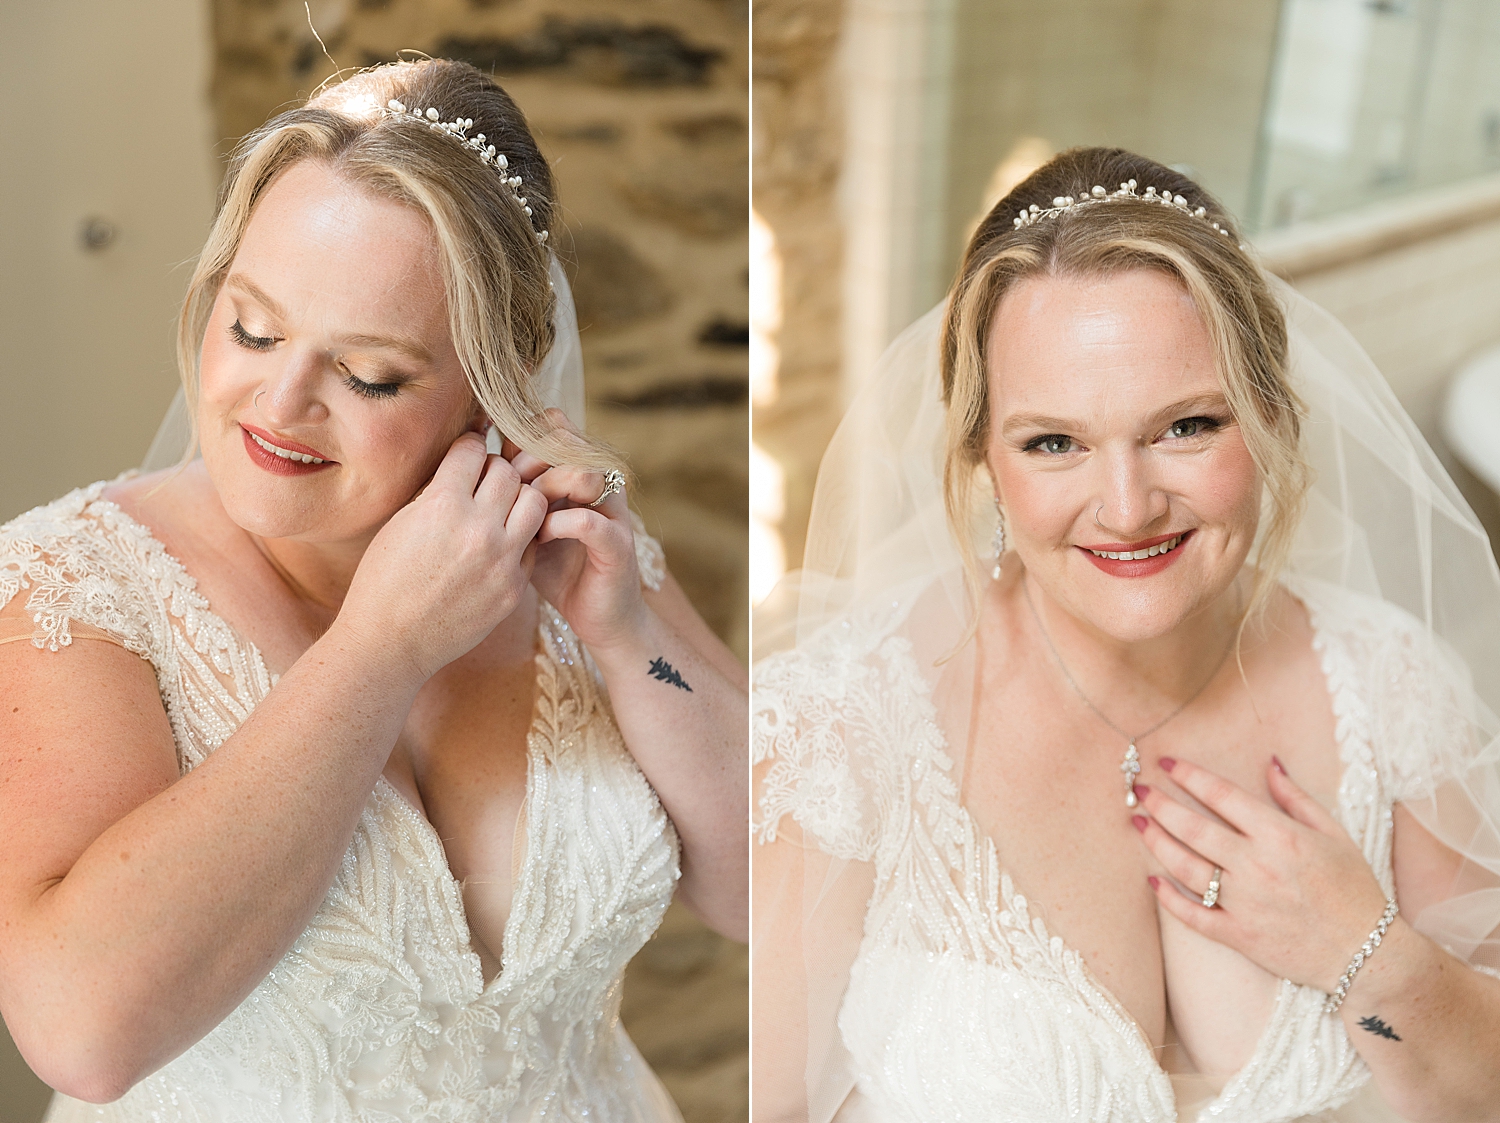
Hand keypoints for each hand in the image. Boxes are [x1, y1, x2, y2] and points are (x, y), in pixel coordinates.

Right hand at [337, 431, 547, 680]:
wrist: (390, 643)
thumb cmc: (384, 582)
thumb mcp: (401, 523)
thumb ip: (436, 492)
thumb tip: (462, 464)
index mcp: (442, 507)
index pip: (473, 450)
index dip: (467, 448)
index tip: (465, 455)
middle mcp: (478, 530)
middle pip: (507, 472)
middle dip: (494, 470)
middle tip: (482, 482)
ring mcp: (501, 560)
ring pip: (534, 502)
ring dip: (518, 498)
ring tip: (499, 509)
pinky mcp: (514, 587)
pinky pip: (532, 544)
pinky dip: (519, 537)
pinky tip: (499, 544)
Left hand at [503, 411, 646, 651]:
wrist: (599, 618)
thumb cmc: (558, 569)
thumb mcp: (527, 524)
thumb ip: (510, 491)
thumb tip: (467, 460)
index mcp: (578, 471)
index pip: (551, 425)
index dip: (519, 436)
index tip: (494, 462)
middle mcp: (600, 484)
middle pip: (565, 440)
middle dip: (529, 459)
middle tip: (508, 487)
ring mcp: (612, 513)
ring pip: (582, 473)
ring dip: (547, 488)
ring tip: (524, 512)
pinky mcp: (618, 547)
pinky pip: (587, 522)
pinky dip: (557, 526)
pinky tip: (539, 538)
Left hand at [1134, 756, 1389, 991]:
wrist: (1369, 955)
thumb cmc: (1355, 890)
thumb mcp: (1334, 834)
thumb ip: (1296, 798)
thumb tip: (1270, 762)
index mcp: (1279, 836)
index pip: (1222, 795)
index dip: (1190, 775)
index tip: (1166, 761)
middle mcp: (1256, 866)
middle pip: (1192, 828)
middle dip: (1160, 805)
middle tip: (1140, 789)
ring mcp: (1244, 904)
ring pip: (1184, 866)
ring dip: (1156, 841)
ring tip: (1138, 822)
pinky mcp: (1238, 936)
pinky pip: (1192, 915)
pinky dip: (1167, 898)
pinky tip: (1151, 879)